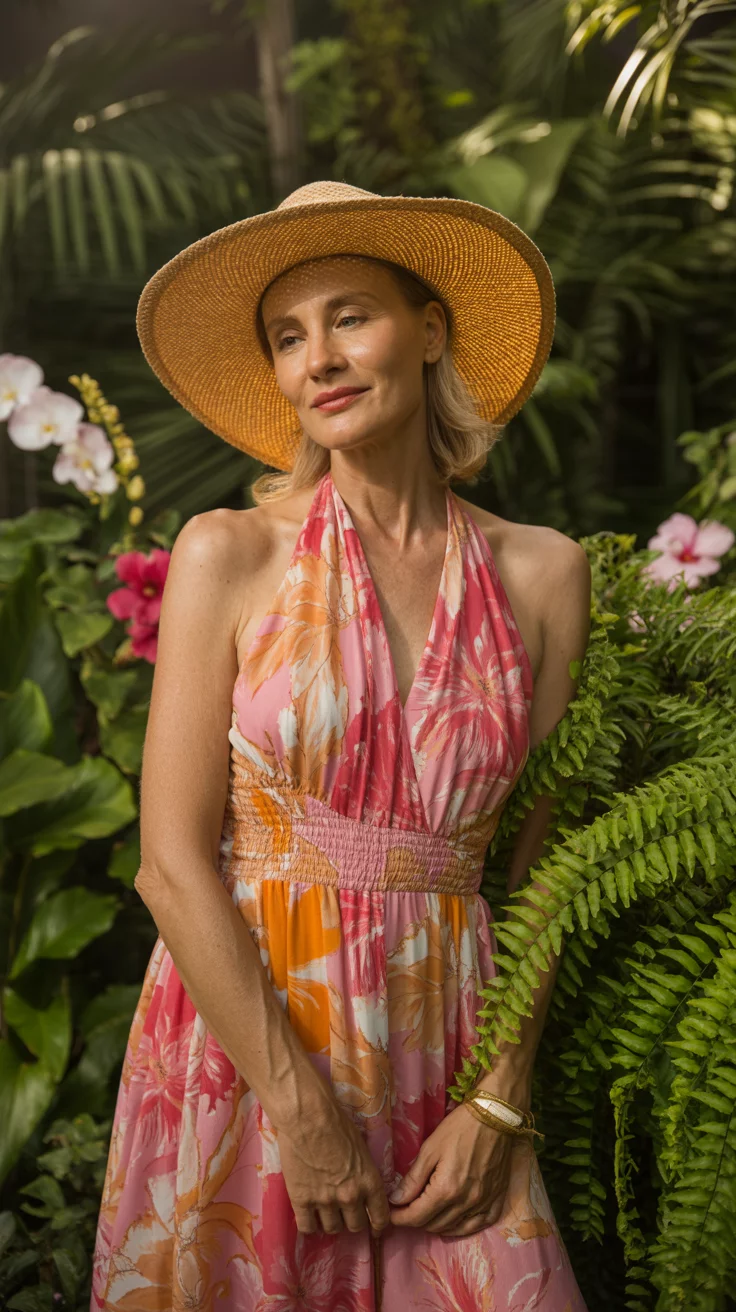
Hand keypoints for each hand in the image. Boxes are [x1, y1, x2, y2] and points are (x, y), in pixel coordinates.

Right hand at [277, 1099, 389, 1237]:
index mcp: (369, 1182)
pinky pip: (307, 1228)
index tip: (374, 1228)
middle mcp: (350, 1197)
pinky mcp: (301, 1201)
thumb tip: (364, 1189)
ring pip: (332, 1229)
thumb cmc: (337, 1124)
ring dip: (330, 1222)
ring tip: (325, 1211)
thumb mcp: (362, 1149)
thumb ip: (364, 1174)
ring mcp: (325, 1201)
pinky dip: (309, 1225)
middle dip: (351, 1220)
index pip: (380, 1218)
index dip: (377, 1226)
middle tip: (344, 1212)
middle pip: (355, 1226)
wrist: (307, 1117)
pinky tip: (308, 1215)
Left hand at [388, 1102, 519, 1236]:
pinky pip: (478, 1226)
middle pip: (434, 1225)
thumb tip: (396, 1200)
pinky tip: (453, 1220)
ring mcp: (483, 1204)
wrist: (495, 1117)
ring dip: (436, 1225)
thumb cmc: (459, 1128)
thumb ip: (413, 1178)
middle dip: (416, 1220)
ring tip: (426, 1213)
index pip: (417, 1217)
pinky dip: (462, 1227)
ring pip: (454, 1229)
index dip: (400, 1218)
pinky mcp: (496, 1201)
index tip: (392, 1214)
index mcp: (446, 1189)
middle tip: (408, 1209)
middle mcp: (465, 1203)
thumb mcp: (430, 1148)